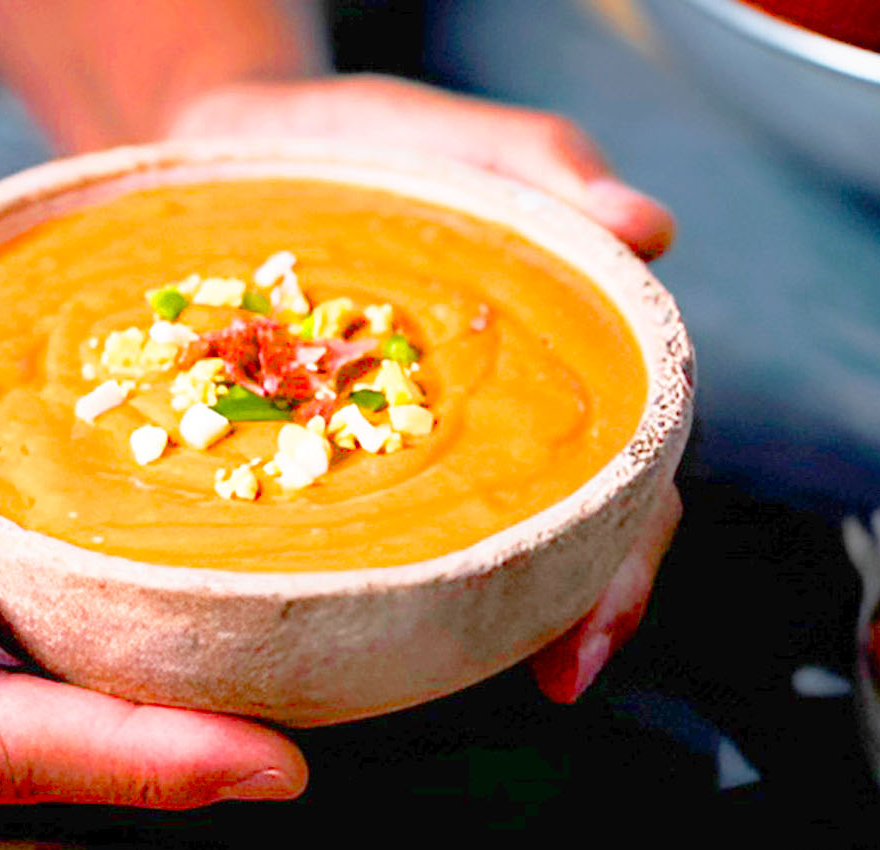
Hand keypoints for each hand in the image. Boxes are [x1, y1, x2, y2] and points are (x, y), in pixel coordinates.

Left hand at [169, 74, 682, 700]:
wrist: (228, 156)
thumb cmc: (360, 146)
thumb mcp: (449, 142)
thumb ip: (541, 170)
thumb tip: (651, 229)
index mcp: (558, 354)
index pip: (629, 462)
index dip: (630, 544)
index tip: (605, 613)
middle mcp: (506, 421)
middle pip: (578, 526)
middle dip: (579, 606)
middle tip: (562, 675)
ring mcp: (429, 448)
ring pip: (492, 546)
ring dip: (500, 619)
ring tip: (479, 678)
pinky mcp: (344, 456)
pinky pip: (384, 537)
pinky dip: (389, 593)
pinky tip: (367, 643)